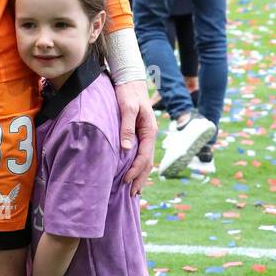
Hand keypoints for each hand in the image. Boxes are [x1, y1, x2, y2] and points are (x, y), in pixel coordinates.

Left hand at [115, 79, 156, 195]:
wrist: (130, 80)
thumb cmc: (127, 93)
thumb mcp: (127, 108)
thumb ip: (127, 128)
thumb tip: (126, 149)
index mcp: (149, 130)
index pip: (144, 156)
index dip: (135, 171)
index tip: (126, 181)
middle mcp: (150, 135)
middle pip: (148, 162)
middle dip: (140, 179)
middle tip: (131, 194)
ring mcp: (146, 135)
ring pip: (146, 160)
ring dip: (140, 175)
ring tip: (134, 190)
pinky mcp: (140, 133)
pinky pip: (141, 154)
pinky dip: (138, 166)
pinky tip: (132, 173)